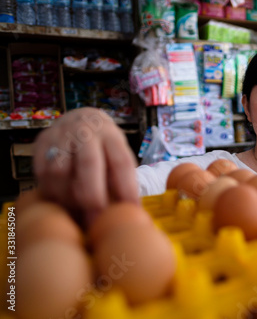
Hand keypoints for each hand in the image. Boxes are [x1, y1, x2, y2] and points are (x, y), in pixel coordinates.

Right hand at [33, 107, 139, 225]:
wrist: (81, 119)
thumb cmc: (104, 147)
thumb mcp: (117, 154)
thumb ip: (120, 177)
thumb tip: (127, 211)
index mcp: (112, 136)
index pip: (122, 162)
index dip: (127, 188)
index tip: (130, 210)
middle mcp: (87, 132)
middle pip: (89, 164)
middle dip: (93, 196)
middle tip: (95, 220)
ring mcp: (62, 134)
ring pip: (60, 170)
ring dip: (68, 197)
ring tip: (76, 212)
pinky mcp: (42, 141)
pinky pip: (42, 171)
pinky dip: (51, 191)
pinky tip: (60, 201)